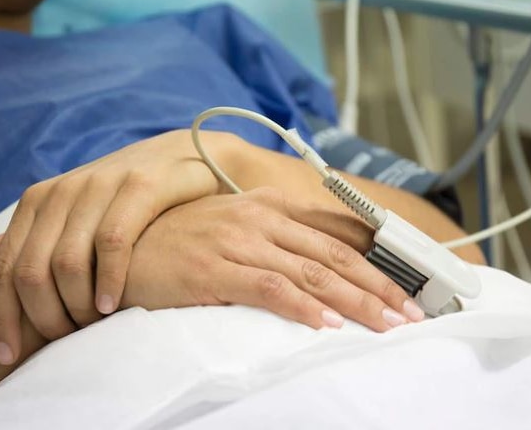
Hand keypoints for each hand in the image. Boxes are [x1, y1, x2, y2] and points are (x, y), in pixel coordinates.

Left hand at [0, 130, 238, 364]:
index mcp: (39, 200)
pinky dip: (109, 282)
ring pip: (67, 262)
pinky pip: (112, 244)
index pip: (5, 267)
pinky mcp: (140, 187)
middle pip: (31, 270)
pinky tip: (113, 306)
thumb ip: (25, 241)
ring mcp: (100, 186)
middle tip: (64, 342)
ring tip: (91, 327)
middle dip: (42, 318)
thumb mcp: (72, 216)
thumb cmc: (128, 197)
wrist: (189, 156)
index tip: (7, 356)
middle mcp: (63, 191)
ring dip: (76, 306)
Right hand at [119, 187, 424, 330]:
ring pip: (312, 272)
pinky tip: (327, 323)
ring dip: (355, 300)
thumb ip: (275, 241)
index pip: (334, 234)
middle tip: (411, 312)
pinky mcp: (214, 267)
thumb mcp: (231, 230)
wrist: (119, 245)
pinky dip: (303, 306)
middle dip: (379, 285)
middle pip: (333, 255)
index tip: (404, 286)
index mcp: (267, 206)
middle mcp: (258, 218)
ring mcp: (237, 240)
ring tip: (386, 323)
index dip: (376, 261)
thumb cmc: (177, 242)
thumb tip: (320, 269)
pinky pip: (270, 287)